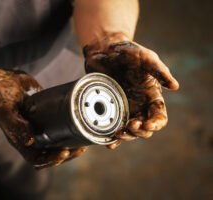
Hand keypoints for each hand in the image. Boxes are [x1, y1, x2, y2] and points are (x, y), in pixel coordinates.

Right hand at [0, 68, 86, 168]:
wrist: (5, 81)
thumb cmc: (2, 96)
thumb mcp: (6, 109)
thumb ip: (16, 124)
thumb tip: (30, 141)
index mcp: (20, 140)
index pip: (36, 159)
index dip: (50, 160)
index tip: (64, 153)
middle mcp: (30, 137)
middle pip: (50, 154)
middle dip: (66, 155)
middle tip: (79, 149)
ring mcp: (39, 128)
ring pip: (56, 144)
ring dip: (70, 147)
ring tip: (83, 144)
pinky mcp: (47, 118)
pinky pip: (59, 129)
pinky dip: (70, 132)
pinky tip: (80, 127)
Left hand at [83, 33, 178, 147]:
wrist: (105, 50)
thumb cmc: (129, 52)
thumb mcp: (146, 58)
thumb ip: (159, 71)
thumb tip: (175, 86)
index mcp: (151, 96)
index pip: (158, 117)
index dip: (155, 124)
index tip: (147, 125)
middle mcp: (139, 105)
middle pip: (144, 128)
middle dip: (139, 132)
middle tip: (130, 125)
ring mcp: (124, 108)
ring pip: (129, 131)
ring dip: (126, 136)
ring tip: (117, 133)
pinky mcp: (110, 109)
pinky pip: (112, 127)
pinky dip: (111, 138)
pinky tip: (108, 143)